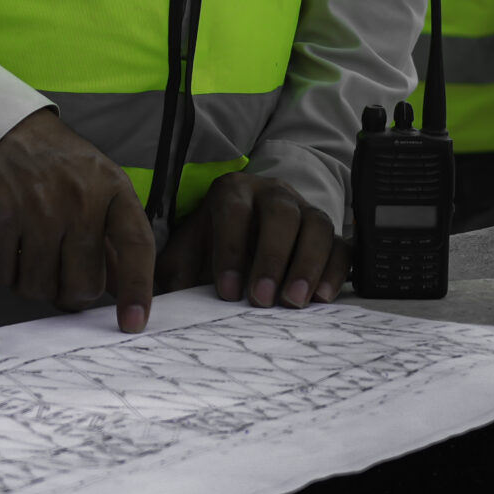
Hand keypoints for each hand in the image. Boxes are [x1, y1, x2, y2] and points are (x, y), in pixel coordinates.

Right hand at [0, 106, 155, 331]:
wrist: (2, 129)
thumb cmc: (57, 166)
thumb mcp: (99, 186)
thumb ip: (114, 239)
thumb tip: (124, 293)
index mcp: (112, 189)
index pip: (136, 246)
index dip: (137, 290)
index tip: (132, 323)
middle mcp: (79, 198)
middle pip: (83, 284)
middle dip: (72, 292)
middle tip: (63, 275)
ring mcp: (37, 207)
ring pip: (41, 287)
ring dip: (36, 284)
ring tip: (34, 257)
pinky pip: (6, 275)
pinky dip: (7, 273)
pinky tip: (10, 251)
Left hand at [155, 172, 346, 307]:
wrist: (249, 230)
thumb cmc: (214, 245)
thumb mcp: (189, 251)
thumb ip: (175, 268)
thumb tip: (151, 299)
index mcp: (233, 191)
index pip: (234, 210)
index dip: (231, 249)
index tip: (227, 291)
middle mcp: (272, 193)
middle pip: (280, 214)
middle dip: (271, 256)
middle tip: (262, 299)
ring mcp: (305, 210)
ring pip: (316, 225)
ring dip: (306, 265)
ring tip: (294, 302)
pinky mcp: (330, 233)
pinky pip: (341, 245)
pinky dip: (334, 271)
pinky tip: (322, 297)